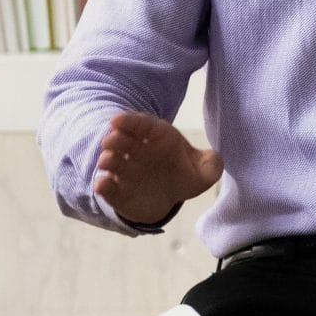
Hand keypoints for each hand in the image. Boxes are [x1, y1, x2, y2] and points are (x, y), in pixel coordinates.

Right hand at [92, 111, 221, 227]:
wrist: (167, 196)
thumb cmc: (183, 174)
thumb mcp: (203, 171)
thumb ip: (212, 165)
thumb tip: (214, 162)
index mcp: (157, 137)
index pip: (143, 125)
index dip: (130, 121)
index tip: (117, 120)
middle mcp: (137, 151)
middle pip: (123, 141)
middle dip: (116, 139)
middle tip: (110, 140)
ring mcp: (126, 171)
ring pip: (113, 163)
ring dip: (108, 160)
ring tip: (106, 161)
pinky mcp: (119, 191)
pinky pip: (109, 188)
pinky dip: (104, 186)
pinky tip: (101, 185)